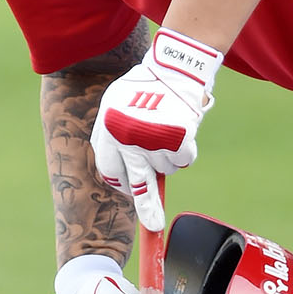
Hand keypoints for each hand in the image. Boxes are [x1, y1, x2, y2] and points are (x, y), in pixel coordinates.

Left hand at [90, 28, 222, 229]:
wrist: (172, 68)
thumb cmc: (142, 88)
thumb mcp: (115, 107)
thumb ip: (113, 139)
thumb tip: (121, 179)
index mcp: (108, 131)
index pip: (110, 172)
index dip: (122, 183)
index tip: (130, 191)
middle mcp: (128, 138)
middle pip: (137, 185)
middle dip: (147, 207)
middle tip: (154, 225)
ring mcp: (154, 139)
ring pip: (164, 170)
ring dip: (167, 158)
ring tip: (166, 130)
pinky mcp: (178, 138)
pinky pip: (183, 160)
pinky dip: (184, 151)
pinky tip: (181, 130)